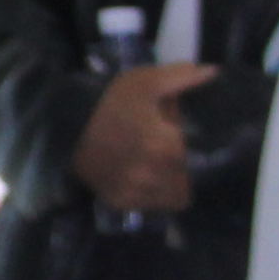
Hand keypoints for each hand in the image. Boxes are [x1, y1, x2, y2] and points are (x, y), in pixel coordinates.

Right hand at [69, 62, 212, 215]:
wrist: (64, 125)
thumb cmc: (110, 102)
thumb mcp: (146, 81)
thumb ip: (182, 78)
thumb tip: (214, 72)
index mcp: (168, 147)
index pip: (200, 163)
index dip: (196, 153)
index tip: (187, 145)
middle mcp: (154, 176)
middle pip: (187, 185)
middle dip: (183, 172)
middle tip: (171, 157)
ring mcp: (136, 192)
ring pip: (170, 200)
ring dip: (169, 188)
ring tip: (158, 170)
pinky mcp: (119, 202)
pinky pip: (147, 207)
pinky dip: (148, 197)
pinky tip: (140, 179)